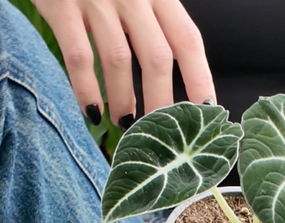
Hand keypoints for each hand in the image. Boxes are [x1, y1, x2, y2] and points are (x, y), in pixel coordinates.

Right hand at [32, 0, 214, 124]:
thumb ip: (157, 23)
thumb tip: (170, 78)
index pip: (188, 41)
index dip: (200, 79)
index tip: (207, 110)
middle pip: (157, 58)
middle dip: (161, 102)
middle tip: (162, 131)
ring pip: (119, 61)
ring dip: (123, 100)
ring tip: (125, 124)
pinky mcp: (61, 4)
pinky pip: (79, 57)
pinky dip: (86, 89)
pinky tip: (91, 111)